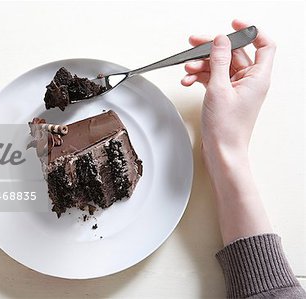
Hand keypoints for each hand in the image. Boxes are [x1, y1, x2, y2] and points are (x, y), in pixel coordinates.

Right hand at [181, 21, 274, 244]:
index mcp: (257, 77)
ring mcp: (236, 88)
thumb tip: (220, 39)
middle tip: (194, 43)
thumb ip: (219, 61)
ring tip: (187, 69)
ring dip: (201, 65)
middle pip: (233, 53)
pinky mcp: (224, 96)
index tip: (232, 24)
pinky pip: (213, 78)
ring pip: (219, 66)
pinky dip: (200, 77)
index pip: (263, 44)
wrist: (222, 151)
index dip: (250, 30)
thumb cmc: (226, 128)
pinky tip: (188, 81)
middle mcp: (249, 81)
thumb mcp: (219, 88)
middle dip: (212, 48)